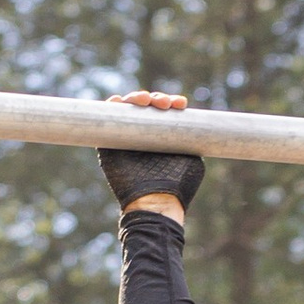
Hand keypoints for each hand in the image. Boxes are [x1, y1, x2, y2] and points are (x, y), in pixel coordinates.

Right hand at [99, 86, 203, 218]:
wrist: (155, 204)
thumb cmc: (178, 188)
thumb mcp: (193, 161)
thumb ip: (191, 142)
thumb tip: (195, 127)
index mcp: (164, 137)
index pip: (165, 112)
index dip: (171, 103)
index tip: (180, 104)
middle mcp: (145, 135)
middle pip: (147, 106)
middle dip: (156, 99)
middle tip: (163, 105)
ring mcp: (127, 138)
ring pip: (129, 109)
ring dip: (137, 98)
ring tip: (145, 101)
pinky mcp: (111, 145)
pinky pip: (108, 120)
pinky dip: (112, 106)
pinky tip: (119, 101)